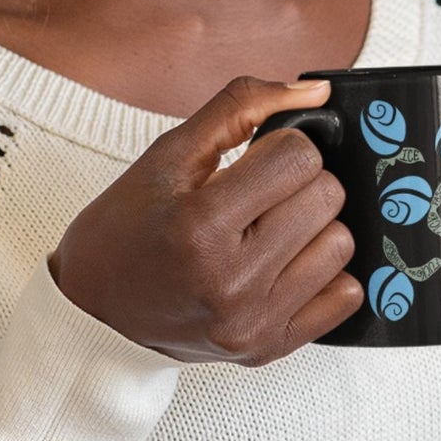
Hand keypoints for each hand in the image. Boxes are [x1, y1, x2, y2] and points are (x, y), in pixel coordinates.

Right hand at [50, 76, 362, 364]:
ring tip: (270, 231)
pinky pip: (346, 296)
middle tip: (262, 194)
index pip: (299, 157)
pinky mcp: (269, 347)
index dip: (284, 145)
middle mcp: (231, 281)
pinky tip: (286, 265)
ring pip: (342, 244)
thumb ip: (240, 108)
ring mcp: (253, 321)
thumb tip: (317, 93)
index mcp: (200, 226)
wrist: (94, 314)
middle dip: (301, 183)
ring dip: (315, 228)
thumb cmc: (125, 231)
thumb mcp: (167, 156)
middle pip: (327, 197)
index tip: (260, 157)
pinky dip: (324, 274)